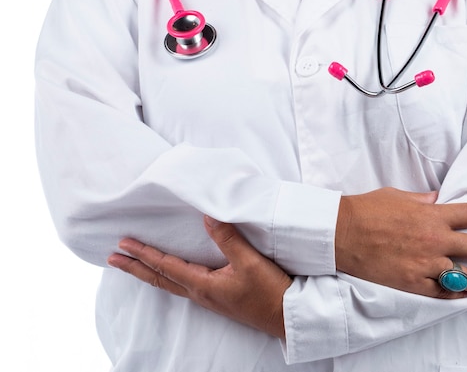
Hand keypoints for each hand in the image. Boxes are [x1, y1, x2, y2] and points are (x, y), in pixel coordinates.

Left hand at [107, 216, 292, 337]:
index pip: (166, 266)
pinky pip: (184, 286)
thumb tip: (208, 216)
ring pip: (170, 284)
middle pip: (160, 279)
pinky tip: (173, 274)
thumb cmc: (269, 292)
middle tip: (113, 259)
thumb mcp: (249, 262)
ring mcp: (209, 298)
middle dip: (135, 268)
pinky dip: (168, 277)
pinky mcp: (218, 298)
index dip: (143, 254)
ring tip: (135, 265)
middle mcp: (200, 293)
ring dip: (149, 273)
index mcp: (203, 285)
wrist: (285, 317)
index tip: (123, 244)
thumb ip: (228, 239)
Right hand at [335, 188, 466, 297]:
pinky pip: (439, 291)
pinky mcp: (411, 281)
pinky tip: (461, 295)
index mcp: (432, 215)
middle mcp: (434, 239)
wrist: (341, 232)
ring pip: (463, 275)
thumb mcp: (396, 196)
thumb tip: (437, 199)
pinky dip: (453, 293)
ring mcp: (424, 263)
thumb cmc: (366, 210)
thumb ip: (422, 200)